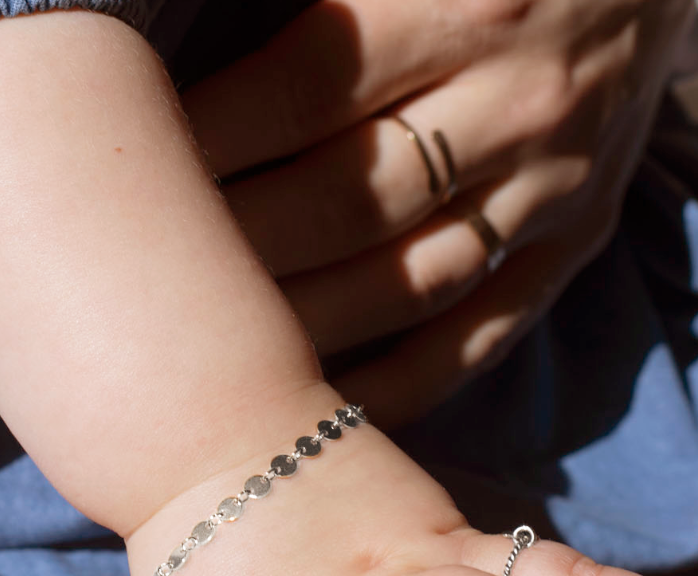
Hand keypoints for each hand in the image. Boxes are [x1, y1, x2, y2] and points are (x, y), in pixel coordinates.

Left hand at [185, 0, 697, 424]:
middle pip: (346, 201)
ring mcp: (550, 197)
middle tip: (141, 280)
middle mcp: (517, 108)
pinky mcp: (568, 255)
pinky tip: (319, 412)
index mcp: (471, 2)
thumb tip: (197, 9)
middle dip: (235, 244)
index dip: (211, 136)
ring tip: (206, 353)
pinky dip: (396, 387)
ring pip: (404, 286)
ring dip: (299, 326)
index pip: (306, 87)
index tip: (130, 170)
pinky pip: (475, 342)